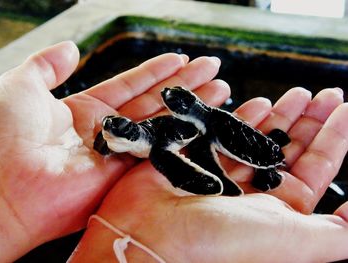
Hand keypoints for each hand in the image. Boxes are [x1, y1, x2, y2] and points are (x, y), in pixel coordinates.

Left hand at [0, 41, 226, 261]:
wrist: (1, 188)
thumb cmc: (2, 135)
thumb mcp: (21, 86)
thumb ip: (47, 66)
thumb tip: (71, 47)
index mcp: (85, 110)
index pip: (131, 85)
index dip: (156, 71)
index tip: (181, 58)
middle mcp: (108, 132)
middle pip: (155, 102)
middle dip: (185, 84)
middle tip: (213, 69)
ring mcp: (119, 154)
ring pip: (164, 125)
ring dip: (192, 106)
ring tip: (221, 88)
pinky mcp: (126, 175)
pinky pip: (159, 150)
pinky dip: (183, 135)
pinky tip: (205, 120)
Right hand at [70, 87, 347, 261]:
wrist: (151, 235)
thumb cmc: (220, 241)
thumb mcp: (290, 238)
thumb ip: (333, 232)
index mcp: (281, 209)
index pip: (318, 166)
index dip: (336, 137)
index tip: (347, 109)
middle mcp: (255, 190)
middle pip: (291, 147)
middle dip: (310, 120)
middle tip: (326, 93)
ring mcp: (226, 171)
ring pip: (260, 136)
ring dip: (280, 114)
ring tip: (298, 93)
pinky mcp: (200, 157)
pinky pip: (226, 132)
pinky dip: (242, 116)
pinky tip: (257, 102)